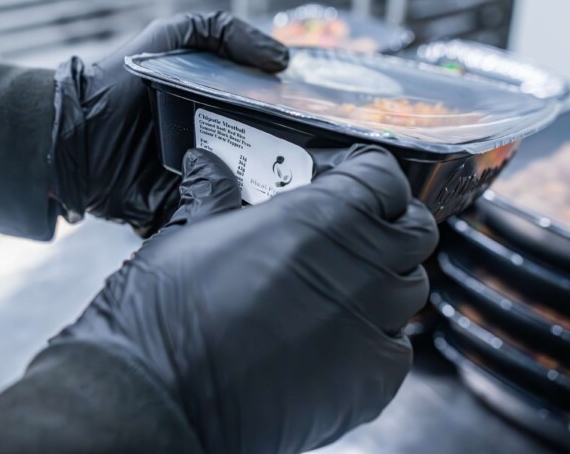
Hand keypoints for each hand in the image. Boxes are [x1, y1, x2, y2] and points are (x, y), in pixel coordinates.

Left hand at [52, 11, 287, 236]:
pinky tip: (249, 224)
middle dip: (285, 172)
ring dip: (261, 201)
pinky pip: (209, 222)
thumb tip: (282, 58)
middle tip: (308, 175)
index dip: (293, 127)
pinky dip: (225, 224)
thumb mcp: (170, 37)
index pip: (267, 122)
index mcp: (218, 112)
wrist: (73, 135)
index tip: (319, 133)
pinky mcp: (179, 211)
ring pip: (242, 197)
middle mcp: (214, 147)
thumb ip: (222, 31)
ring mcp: (197, 182)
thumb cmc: (119, 81)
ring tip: (287, 202)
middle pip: (262, 163)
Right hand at [53, 144, 438, 453]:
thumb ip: (214, 197)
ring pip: (410, 289)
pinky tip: (336, 340)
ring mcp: (371, 327)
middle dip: (391, 225)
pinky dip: (378, 339)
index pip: (385, 176)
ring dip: (385, 282)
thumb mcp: (188, 234)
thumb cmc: (165, 318)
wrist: (155, 399)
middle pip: (415, 231)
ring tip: (342, 288)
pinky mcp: (371, 382)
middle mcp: (359, 268)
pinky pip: (397, 348)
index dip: (370, 177)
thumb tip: (208, 170)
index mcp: (320, 218)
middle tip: (356, 232)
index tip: (352, 183)